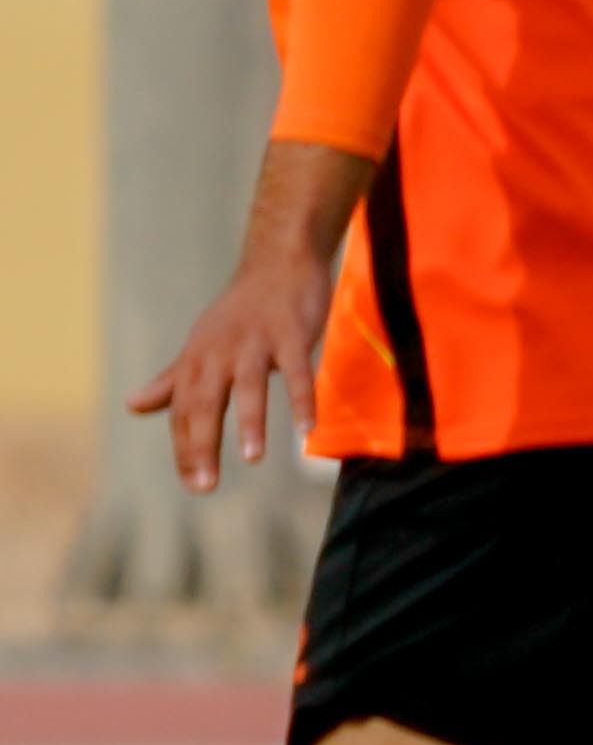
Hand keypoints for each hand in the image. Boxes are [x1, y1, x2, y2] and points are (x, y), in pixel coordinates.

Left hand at [129, 251, 331, 491]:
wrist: (278, 259)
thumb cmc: (243, 310)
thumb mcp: (203, 345)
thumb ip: (173, 380)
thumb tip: (133, 406)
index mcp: (198, 358)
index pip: (184, 410)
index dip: (185, 448)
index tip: (193, 483)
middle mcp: (220, 351)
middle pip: (206, 402)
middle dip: (203, 445)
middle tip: (205, 485)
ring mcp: (257, 341)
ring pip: (249, 386)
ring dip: (251, 423)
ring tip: (252, 459)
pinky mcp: (292, 333)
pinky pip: (299, 370)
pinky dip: (303, 398)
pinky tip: (308, 428)